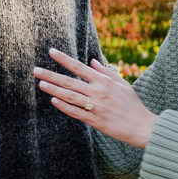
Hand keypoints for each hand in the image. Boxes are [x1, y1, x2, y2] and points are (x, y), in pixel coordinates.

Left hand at [33, 48, 157, 147]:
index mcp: (104, 81)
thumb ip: (106, 72)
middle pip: (70, 81)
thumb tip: (92, 61)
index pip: (79, 67)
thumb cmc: (133, 104)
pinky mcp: (95, 121)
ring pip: (70, 96)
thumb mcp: (122, 84)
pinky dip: (64, 107)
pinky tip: (54, 101)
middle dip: (51, 75)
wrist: (142, 126)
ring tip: (41, 84)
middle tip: (35, 70)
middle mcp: (98, 92)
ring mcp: (96, 106)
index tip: (51, 52)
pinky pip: (76, 112)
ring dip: (54, 90)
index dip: (64, 59)